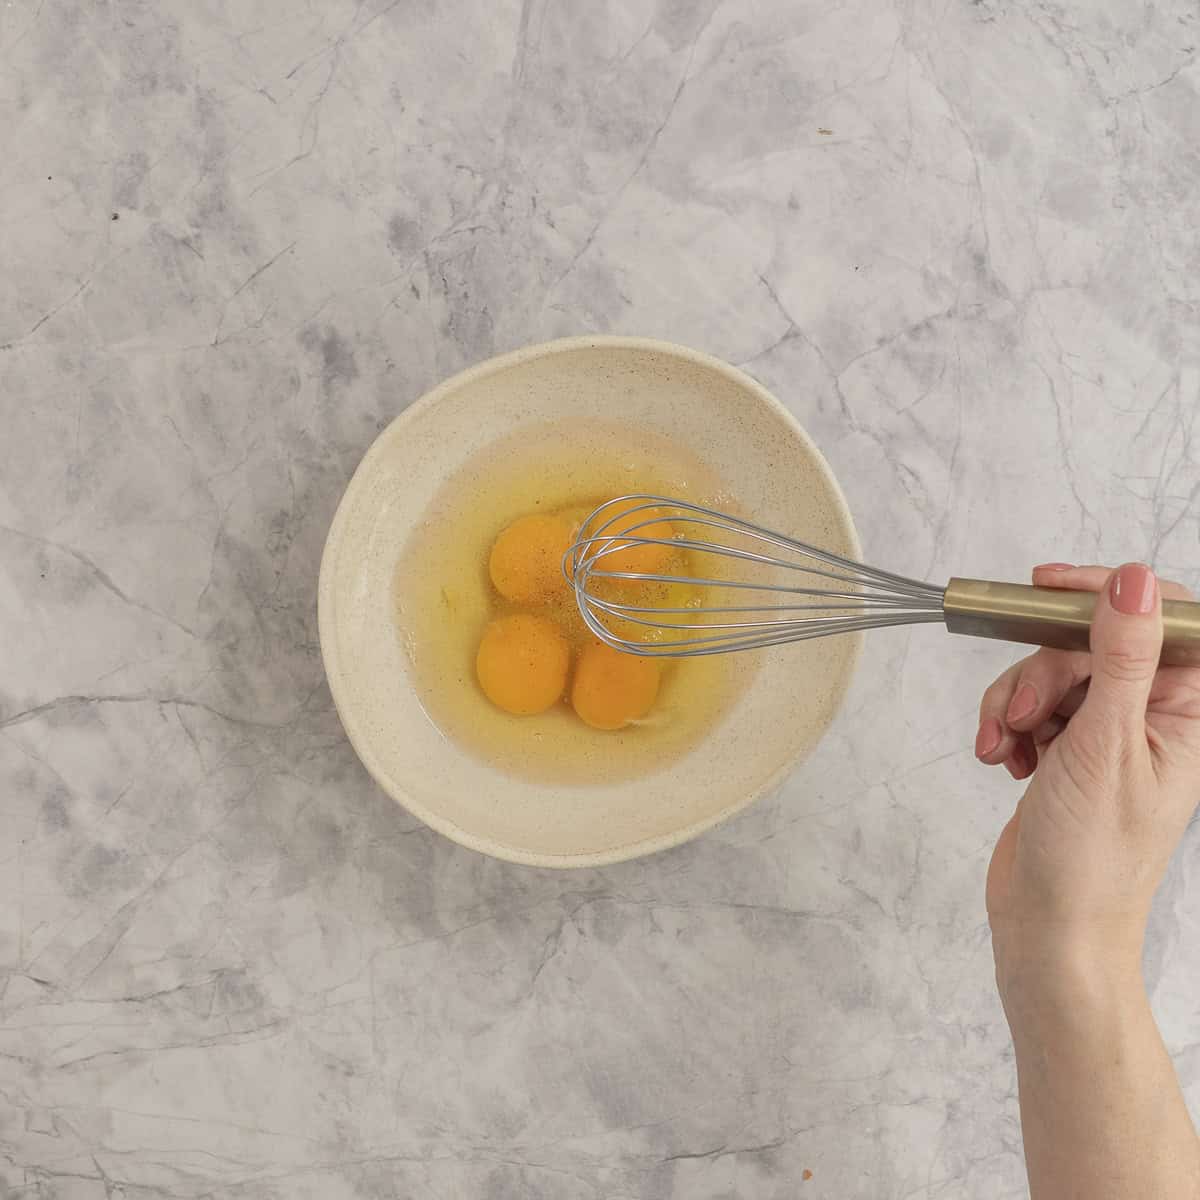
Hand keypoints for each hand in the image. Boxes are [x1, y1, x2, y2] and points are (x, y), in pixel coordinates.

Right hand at [975, 563, 1199, 984]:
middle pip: (1091, 642)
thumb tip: (1136, 581)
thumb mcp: (1106, 744)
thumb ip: (1120, 657)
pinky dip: (1007, 724)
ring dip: (1015, 702)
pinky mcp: (1069, 747)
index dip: (1111, 593)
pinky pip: (1031, 703)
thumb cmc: (1091, 856)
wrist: (1049, 927)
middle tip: (1025, 716)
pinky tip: (1004, 759)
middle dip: (1042, 671)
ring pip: (1052, 671)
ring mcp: (1109, 731)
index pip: (1165, 619)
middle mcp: (1155, 715)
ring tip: (1006, 747)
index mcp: (1189, 713)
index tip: (1049, 587)